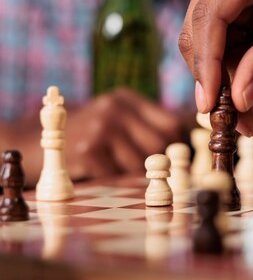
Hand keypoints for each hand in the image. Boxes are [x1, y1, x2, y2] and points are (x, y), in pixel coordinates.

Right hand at [2, 88, 182, 185]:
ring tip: (117, 169)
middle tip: (149, 172)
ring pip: (141, 165)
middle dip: (159, 165)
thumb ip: (146, 125)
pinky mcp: (87, 152)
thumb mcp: (114, 117)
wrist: (37, 143)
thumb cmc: (87, 134)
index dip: (177, 146)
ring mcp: (99, 129)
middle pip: (160, 145)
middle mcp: (114, 108)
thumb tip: (187, 146)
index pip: (171, 124)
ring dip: (134, 176)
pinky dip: (113, 182)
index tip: (173, 159)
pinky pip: (118, 177)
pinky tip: (100, 173)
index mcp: (125, 98)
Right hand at [179, 0, 252, 134]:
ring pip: (204, 35)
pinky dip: (231, 63)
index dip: (207, 63)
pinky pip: (217, 34)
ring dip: (222, 75)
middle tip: (236, 122)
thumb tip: (238, 101)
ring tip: (249, 113)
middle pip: (200, 25)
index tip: (210, 106)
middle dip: (213, 76)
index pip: (212, 14)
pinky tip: (250, 81)